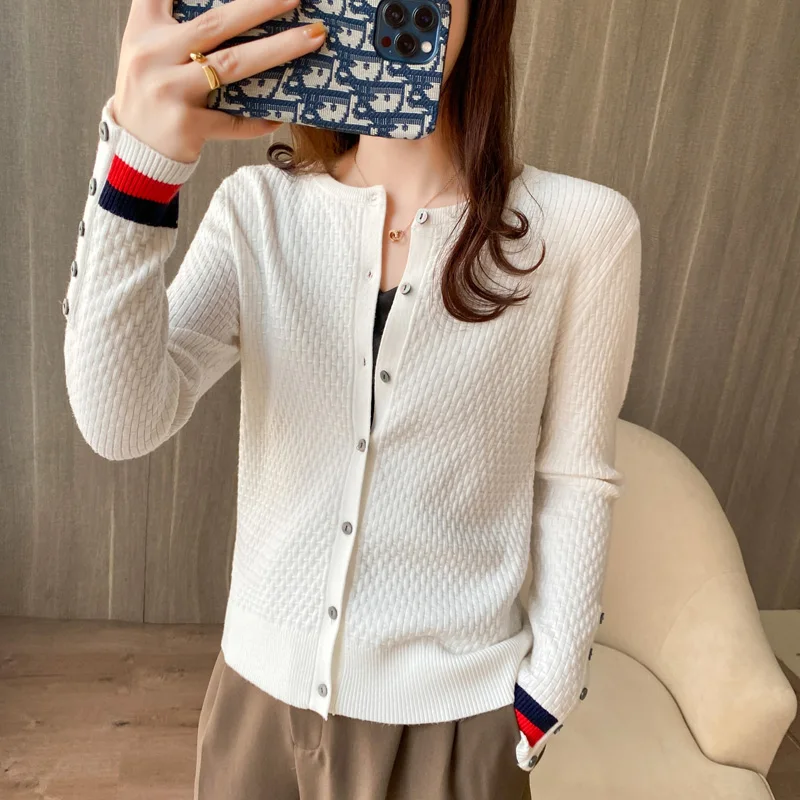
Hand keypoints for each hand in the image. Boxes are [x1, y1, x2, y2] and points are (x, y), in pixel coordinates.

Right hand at [111, 0, 326, 162]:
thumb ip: (176, 23)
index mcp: (146, 28)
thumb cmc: (152, 93)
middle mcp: (155, 54)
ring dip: (278, 49)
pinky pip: (233, 121)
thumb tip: (239, 13)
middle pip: (218, 23)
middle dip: (262, 5)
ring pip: (232, 64)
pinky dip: (258, 121)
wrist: (133, 148)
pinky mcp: (186, 125)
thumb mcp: (149, 49)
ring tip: (311, 38)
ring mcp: (170, 90)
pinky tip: (280, 117)